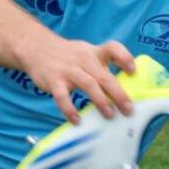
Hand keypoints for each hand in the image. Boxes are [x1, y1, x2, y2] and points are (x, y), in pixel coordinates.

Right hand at [16, 38, 134, 123]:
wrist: (36, 48)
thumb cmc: (68, 55)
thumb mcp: (86, 53)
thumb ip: (101, 67)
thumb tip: (122, 90)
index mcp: (94, 53)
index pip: (112, 48)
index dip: (124, 58)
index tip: (132, 72)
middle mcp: (83, 59)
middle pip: (103, 75)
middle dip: (118, 93)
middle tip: (128, 109)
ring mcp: (68, 70)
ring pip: (87, 84)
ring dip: (100, 100)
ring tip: (110, 115)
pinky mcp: (54, 80)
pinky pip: (63, 97)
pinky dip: (70, 109)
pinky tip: (77, 120)